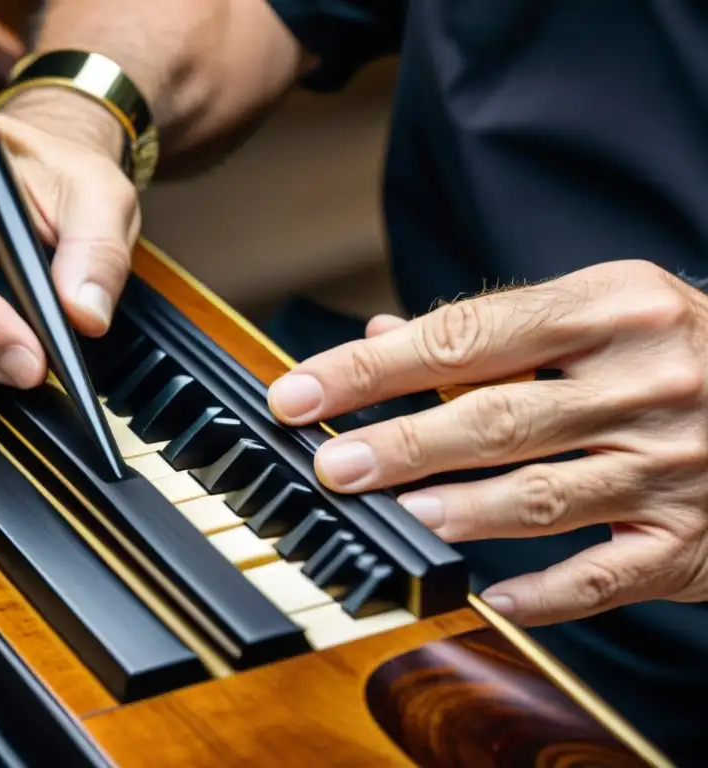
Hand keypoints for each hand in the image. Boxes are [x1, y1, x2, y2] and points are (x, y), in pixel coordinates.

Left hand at [267, 260, 707, 626]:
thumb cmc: (684, 349)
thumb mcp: (602, 312)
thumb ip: (492, 330)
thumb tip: (381, 338)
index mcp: (612, 309)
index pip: (464, 336)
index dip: (371, 368)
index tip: (301, 393)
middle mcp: (645, 382)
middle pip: (495, 418)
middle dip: (399, 446)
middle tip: (329, 466)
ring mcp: (673, 464)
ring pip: (540, 497)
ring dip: (452, 512)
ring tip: (387, 518)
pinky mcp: (688, 540)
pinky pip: (603, 574)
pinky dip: (541, 592)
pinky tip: (485, 596)